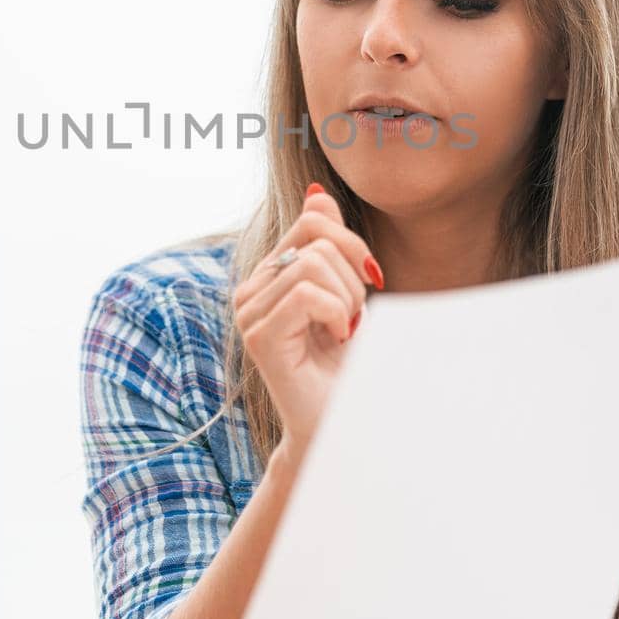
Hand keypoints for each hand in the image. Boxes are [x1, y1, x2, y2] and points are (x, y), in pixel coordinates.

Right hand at [233, 184, 380, 448]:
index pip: (311, 222)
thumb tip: (317, 196)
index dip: (350, 242)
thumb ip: (328, 244)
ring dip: (347, 299)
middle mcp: (251, 289)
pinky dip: (336, 314)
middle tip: (354, 317)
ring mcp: (249, 312)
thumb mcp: (346, 292)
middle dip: (353, 275)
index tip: (370, 280)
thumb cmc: (346, 363)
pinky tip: (336, 339)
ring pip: (313, 266)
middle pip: (316, 239)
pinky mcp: (259, 336)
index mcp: (269, 274)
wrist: (341, 422)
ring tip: (343, 330)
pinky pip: (306, 295)